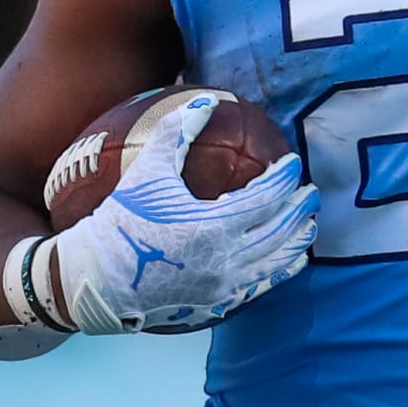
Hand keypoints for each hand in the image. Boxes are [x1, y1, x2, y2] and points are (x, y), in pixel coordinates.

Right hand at [53, 97, 318, 334]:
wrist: (95, 279)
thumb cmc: (120, 221)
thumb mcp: (147, 170)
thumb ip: (177, 133)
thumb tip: (205, 101)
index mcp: (214, 225)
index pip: (267, 197)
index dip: (284, 178)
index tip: (292, 164)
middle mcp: (226, 259)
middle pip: (281, 231)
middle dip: (301, 210)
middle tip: (312, 193)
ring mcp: (222, 286)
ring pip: (275, 264)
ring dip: (296, 242)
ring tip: (308, 227)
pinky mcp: (214, 305)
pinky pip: (257, 287)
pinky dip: (277, 272)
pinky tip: (283, 263)